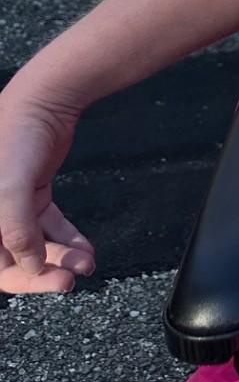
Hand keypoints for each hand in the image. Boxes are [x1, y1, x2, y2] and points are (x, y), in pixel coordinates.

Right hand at [0, 87, 92, 294]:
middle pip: (14, 260)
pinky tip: (84, 248)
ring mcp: (11, 206)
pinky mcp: (32, 194)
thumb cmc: (15, 138)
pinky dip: (67, 239)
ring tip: (86, 262)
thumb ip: (16, 229)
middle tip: (70, 279)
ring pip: (35, 244)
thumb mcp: (9, 188)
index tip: (51, 281)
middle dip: (45, 271)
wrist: (43, 101)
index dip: (22, 280)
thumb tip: (31, 265)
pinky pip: (49, 226)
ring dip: (61, 256)